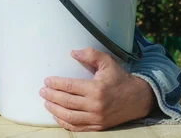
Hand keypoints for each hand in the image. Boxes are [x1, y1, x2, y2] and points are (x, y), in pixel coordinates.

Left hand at [40, 48, 154, 131]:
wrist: (138, 98)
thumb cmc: (120, 78)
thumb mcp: (107, 62)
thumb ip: (90, 55)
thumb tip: (72, 52)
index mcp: (96, 89)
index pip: (70, 87)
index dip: (56, 84)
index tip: (47, 80)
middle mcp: (95, 105)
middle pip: (66, 102)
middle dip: (51, 96)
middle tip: (42, 91)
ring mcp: (97, 118)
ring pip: (69, 117)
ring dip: (54, 110)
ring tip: (46, 103)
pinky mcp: (98, 126)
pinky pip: (78, 127)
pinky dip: (65, 123)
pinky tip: (57, 116)